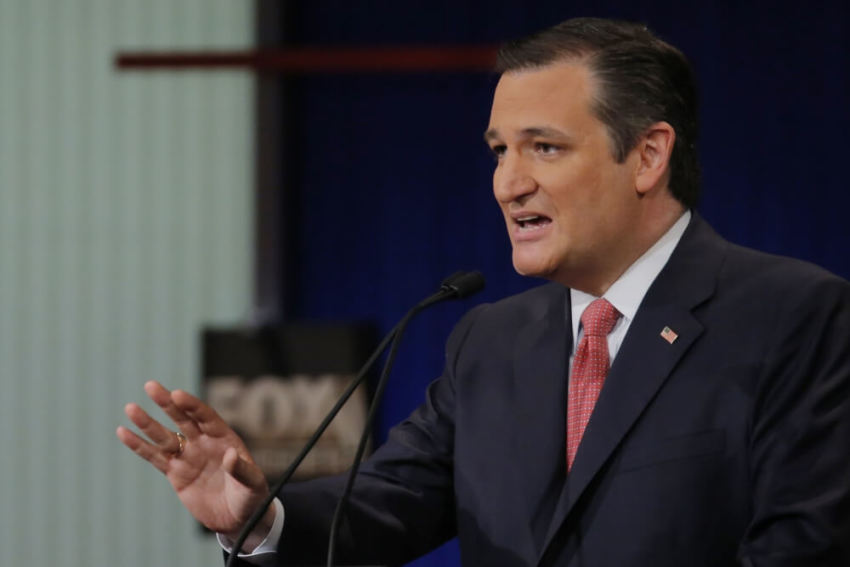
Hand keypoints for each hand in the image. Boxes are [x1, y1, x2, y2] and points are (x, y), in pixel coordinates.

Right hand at [116, 381, 274, 550]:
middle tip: (151, 386)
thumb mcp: (252, 483)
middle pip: (182, 419)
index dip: (192, 405)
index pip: (206, 417)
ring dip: (147, 423)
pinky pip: (154, 457)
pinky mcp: (175, 473)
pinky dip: (139, 446)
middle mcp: (203, 442)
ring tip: (131, 408)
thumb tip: (231, 455)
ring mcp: (188, 456)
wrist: (237, 517)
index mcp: (224, 438)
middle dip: (167, 403)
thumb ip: (241, 469)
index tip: (177, 394)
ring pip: (164, 436)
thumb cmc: (250, 495)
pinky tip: (124, 433)